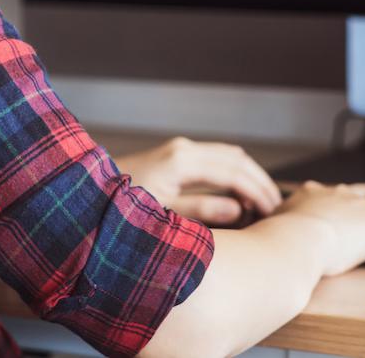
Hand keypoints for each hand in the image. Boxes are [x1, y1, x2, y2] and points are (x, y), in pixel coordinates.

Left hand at [117, 137, 282, 224]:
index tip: (273, 212)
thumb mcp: (163, 216)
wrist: (88, 194)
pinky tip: (238, 195)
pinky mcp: (175, 155)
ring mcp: (179, 149)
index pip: (234, 172)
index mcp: (183, 161)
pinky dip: (232, 173)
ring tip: (260, 203)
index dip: (258, 191)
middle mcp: (184, 149)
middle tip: (275, 207)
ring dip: (247, 176)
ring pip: (227, 155)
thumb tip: (238, 209)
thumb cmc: (121, 208)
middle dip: (259, 181)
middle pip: (236, 158)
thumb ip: (203, 212)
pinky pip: (214, 159)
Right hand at [276, 181, 364, 276]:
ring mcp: (362, 208)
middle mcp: (340, 194)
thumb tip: (262, 230)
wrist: (298, 239)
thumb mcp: (270, 225)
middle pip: (363, 189)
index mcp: (313, 193)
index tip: (340, 205)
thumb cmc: (280, 237)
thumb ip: (273, 224)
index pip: (331, 191)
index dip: (339, 198)